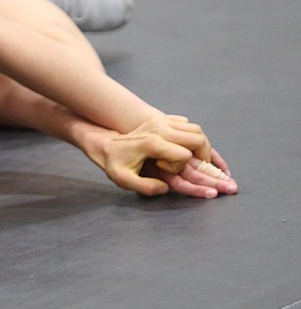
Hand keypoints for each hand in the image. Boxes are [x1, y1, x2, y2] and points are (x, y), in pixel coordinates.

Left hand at [101, 115, 225, 196]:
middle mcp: (159, 129)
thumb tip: (165, 189)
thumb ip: (145, 187)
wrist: (105, 144)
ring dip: (201, 144)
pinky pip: (187, 124)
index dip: (180, 166)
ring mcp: (161, 121)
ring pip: (195, 128)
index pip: (184, 155)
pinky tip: (187, 146)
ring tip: (197, 158)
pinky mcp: (162, 119)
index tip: (166, 170)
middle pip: (197, 138)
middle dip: (204, 155)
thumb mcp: (124, 180)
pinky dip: (193, 135)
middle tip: (201, 167)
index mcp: (152, 143)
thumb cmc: (114, 163)